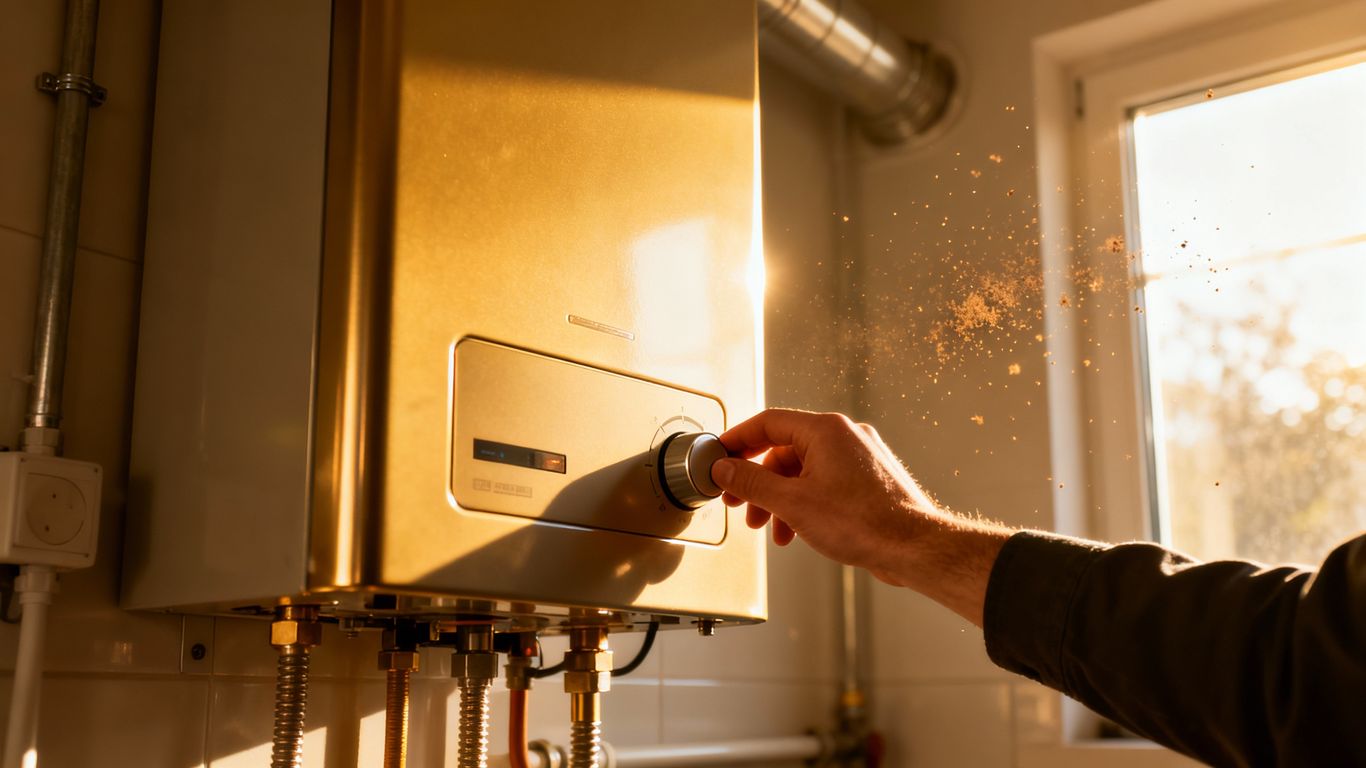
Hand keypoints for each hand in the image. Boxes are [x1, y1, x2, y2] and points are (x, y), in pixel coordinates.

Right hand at [710, 408, 1010, 625]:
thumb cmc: (865, 522)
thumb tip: (725, 468)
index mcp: (826, 430)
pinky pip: (822, 484)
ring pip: (803, 471)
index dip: (737, 440)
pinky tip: (795, 531)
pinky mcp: (866, 481)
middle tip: (738, 499)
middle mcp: (844, 437)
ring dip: (778, 498)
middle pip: (784, 449)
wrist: (913, 547)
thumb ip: (751, 482)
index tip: (719, 455)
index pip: (768, 422)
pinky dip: (802, 504)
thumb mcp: (791, 502)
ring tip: (767, 526)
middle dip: (757, 480)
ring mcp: (858, 458)